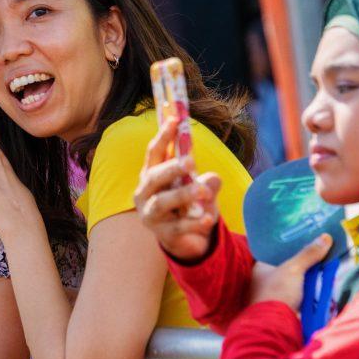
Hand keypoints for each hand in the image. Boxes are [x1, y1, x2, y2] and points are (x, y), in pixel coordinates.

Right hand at [134, 117, 219, 259]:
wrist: (188, 240)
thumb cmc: (190, 205)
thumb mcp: (201, 188)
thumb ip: (207, 181)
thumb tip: (212, 178)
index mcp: (151, 175)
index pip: (154, 153)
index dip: (163, 136)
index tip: (175, 119)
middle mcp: (145, 193)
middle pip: (153, 177)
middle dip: (170, 168)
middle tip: (190, 162)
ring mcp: (151, 215)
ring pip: (162, 202)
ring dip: (182, 194)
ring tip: (203, 191)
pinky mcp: (163, 234)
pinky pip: (178, 227)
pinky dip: (194, 223)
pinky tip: (208, 219)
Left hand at [250, 234, 332, 310]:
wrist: (274, 325)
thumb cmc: (277, 292)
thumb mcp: (293, 269)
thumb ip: (308, 254)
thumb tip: (325, 237)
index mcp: (260, 267)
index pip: (277, 251)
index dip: (293, 244)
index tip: (309, 237)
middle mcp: (265, 279)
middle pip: (289, 265)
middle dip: (306, 260)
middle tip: (323, 249)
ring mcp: (276, 293)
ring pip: (297, 279)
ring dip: (311, 276)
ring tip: (328, 263)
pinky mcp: (286, 305)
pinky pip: (301, 293)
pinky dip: (311, 289)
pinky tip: (323, 283)